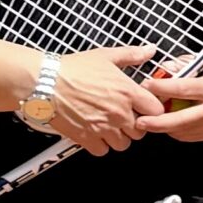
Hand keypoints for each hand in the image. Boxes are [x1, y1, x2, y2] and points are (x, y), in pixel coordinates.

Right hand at [49, 47, 167, 155]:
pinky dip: (99, 145)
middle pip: (141, 131)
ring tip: (108, 125)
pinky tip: (94, 132)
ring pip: (123, 144)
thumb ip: (132, 55)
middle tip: (123, 116)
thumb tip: (148, 50)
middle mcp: (118, 112)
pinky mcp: (87, 138)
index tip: (143, 108)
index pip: (156, 111)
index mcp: (127, 92)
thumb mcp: (106, 56)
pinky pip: (102, 151)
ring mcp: (103, 127)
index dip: (151, 110)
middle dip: (133, 125)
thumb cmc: (72, 69)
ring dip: (117, 137)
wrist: (45, 82)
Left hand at [139, 57, 202, 142]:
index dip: (161, 88)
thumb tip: (165, 68)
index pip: (182, 89)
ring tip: (151, 124)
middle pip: (180, 120)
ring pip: (184, 132)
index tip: (146, 85)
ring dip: (165, 129)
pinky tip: (170, 127)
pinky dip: (178, 133)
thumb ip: (189, 66)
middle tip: (139, 121)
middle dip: (156, 122)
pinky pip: (192, 137)